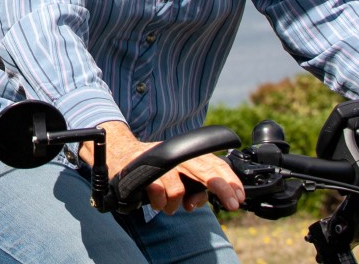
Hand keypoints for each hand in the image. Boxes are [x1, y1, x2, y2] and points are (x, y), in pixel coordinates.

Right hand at [80, 121, 245, 214]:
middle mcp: (177, 155)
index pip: (215, 163)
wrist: (118, 153)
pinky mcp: (143, 167)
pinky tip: (156, 200)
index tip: (240, 197)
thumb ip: (193, 188)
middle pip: (205, 168)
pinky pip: (158, 190)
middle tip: (233, 204)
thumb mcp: (177, 176)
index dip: (230, 179)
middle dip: (221, 186)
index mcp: (188, 156)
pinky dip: (159, 201)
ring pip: (178, 188)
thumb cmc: (153, 169)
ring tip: (168, 206)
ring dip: (175, 204)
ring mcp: (160, 160)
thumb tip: (199, 201)